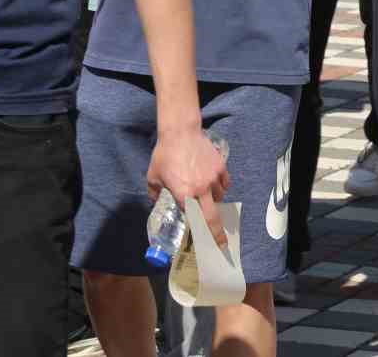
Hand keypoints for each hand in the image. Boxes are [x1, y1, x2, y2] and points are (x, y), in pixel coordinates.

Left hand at [146, 126, 230, 249]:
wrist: (180, 132)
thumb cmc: (165, 154)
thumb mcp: (153, 176)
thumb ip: (155, 193)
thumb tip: (156, 202)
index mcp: (184, 195)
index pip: (194, 221)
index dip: (198, 235)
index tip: (203, 246)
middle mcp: (201, 190)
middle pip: (213, 219)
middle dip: (217, 236)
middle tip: (222, 246)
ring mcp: (213, 179)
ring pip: (219, 199)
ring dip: (214, 203)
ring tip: (206, 199)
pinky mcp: (221, 168)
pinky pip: (224, 184)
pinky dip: (220, 188)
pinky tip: (214, 185)